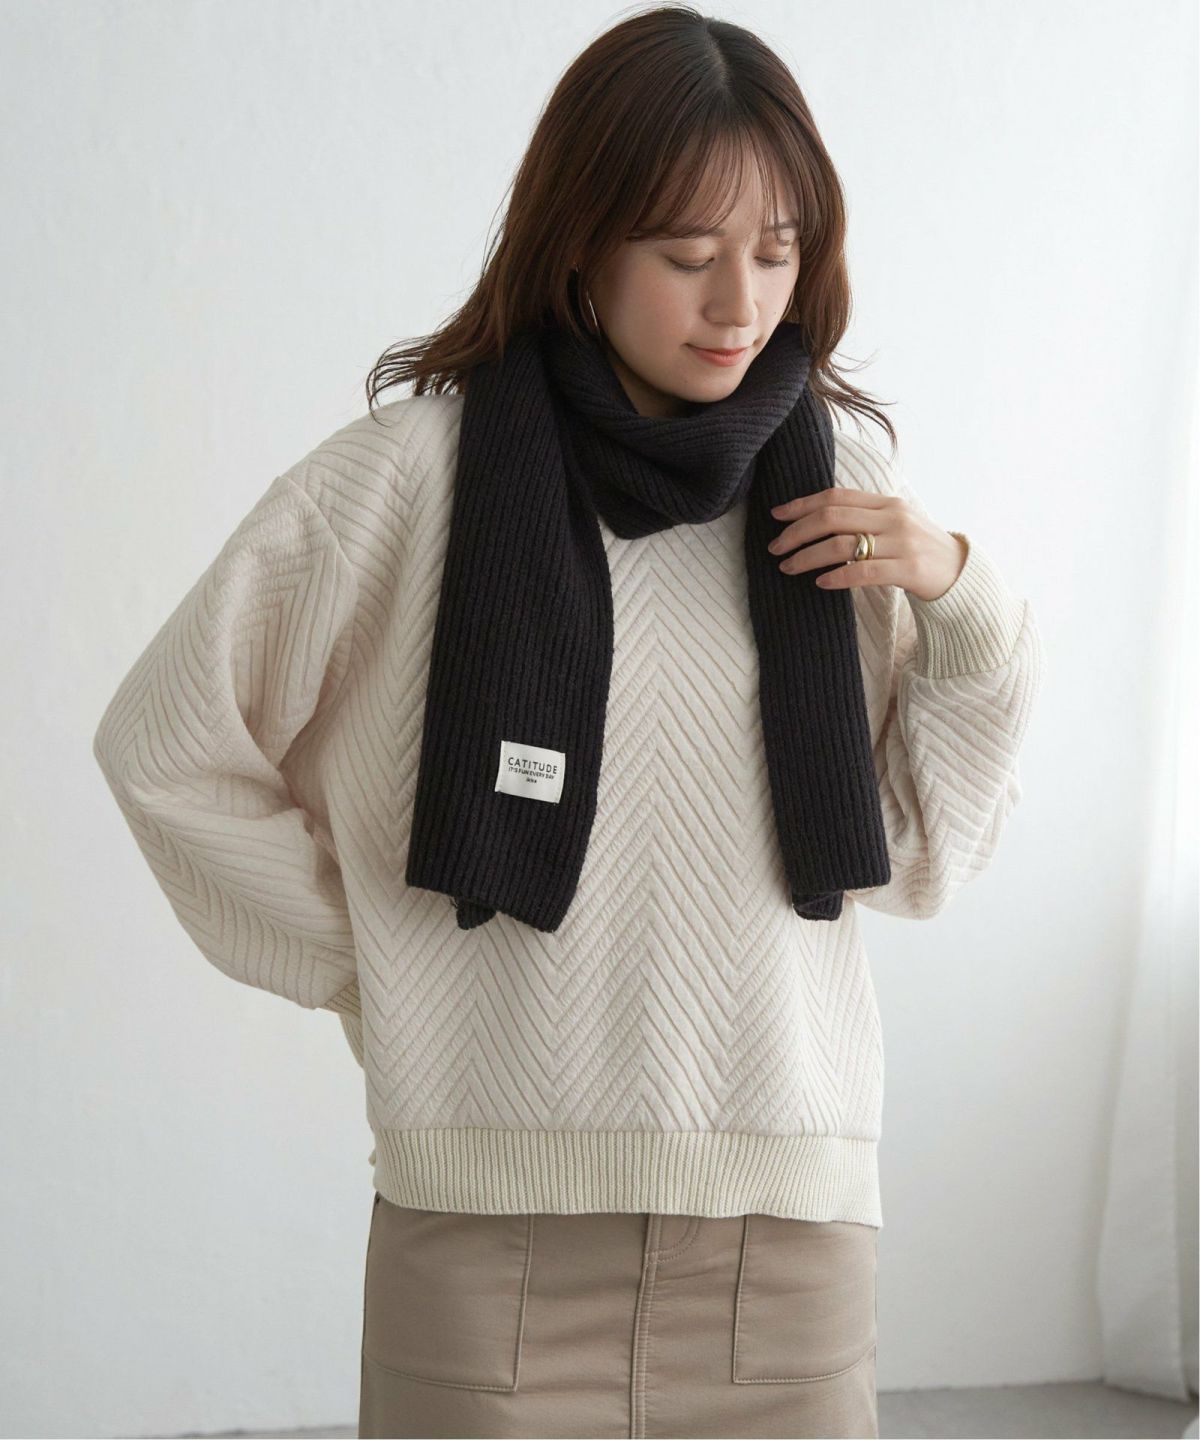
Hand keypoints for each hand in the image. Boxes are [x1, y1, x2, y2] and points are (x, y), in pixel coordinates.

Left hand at [767, 488, 967, 601]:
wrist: (960, 573)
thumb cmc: (917, 550)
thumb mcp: (894, 524)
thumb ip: (863, 517)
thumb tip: (815, 518)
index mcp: (886, 503)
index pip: (836, 497)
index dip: (802, 504)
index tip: (776, 515)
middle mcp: (894, 517)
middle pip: (833, 518)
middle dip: (797, 532)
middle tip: (775, 548)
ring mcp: (903, 543)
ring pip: (843, 545)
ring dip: (808, 557)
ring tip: (789, 567)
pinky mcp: (910, 570)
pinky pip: (864, 572)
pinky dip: (838, 577)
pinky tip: (820, 583)